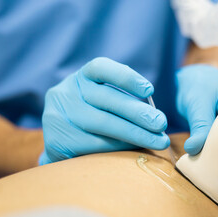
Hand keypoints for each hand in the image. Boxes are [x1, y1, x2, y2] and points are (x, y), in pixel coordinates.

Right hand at [40, 57, 168, 164]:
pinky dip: (119, 146)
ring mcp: (57, 116)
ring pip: (102, 123)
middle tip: (161, 123)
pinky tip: (136, 148)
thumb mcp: (103, 101)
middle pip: (105, 99)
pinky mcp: (56, 141)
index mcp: (81, 77)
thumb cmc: (94, 117)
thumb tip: (156, 117)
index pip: (101, 68)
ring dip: (135, 133)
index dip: (126, 77)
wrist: (60, 143)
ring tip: (158, 140)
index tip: (149, 90)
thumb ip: (123, 102)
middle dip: (138, 112)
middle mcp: (65, 93)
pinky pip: (94, 143)